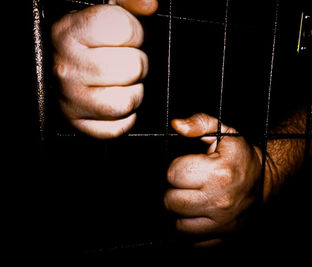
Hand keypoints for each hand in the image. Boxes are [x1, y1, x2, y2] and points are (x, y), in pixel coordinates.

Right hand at [51, 0, 157, 138]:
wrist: (66, 70)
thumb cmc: (91, 42)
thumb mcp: (107, 11)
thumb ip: (130, 1)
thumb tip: (150, 5)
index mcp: (68, 33)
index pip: (123, 29)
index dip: (134, 32)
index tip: (124, 36)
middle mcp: (64, 68)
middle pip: (132, 68)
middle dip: (137, 63)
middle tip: (122, 60)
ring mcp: (70, 101)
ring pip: (127, 101)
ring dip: (132, 91)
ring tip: (118, 81)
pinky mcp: (80, 126)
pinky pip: (119, 127)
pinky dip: (124, 117)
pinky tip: (113, 98)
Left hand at [164, 113, 262, 245]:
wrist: (266, 180)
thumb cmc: (241, 156)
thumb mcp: (224, 132)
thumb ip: (199, 123)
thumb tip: (176, 125)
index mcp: (219, 172)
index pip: (173, 174)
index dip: (177, 168)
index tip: (189, 167)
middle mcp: (221, 201)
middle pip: (171, 202)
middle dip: (175, 190)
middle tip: (188, 184)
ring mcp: (223, 224)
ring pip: (179, 225)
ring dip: (181, 213)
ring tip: (192, 200)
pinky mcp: (225, 238)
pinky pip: (194, 242)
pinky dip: (192, 231)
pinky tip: (200, 215)